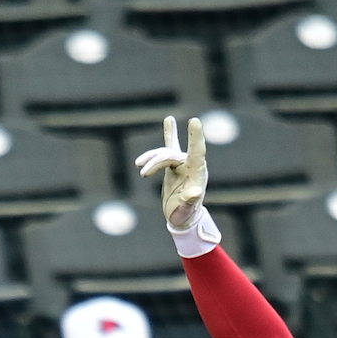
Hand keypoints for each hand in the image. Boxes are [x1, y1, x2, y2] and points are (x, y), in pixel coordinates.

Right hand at [134, 114, 209, 230]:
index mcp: (197, 172)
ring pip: (164, 153)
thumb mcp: (186, 211)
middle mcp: (191, 164)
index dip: (195, 137)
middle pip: (171, 155)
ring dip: (151, 158)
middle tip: (142, 173)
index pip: (197, 151)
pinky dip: (170, 133)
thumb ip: (190, 201)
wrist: (181, 217)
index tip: (194, 121)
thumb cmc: (185, 215)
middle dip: (155, 162)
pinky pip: (171, 146)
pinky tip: (169, 120)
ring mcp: (182, 163)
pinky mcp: (174, 164)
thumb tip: (196, 191)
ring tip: (138, 164)